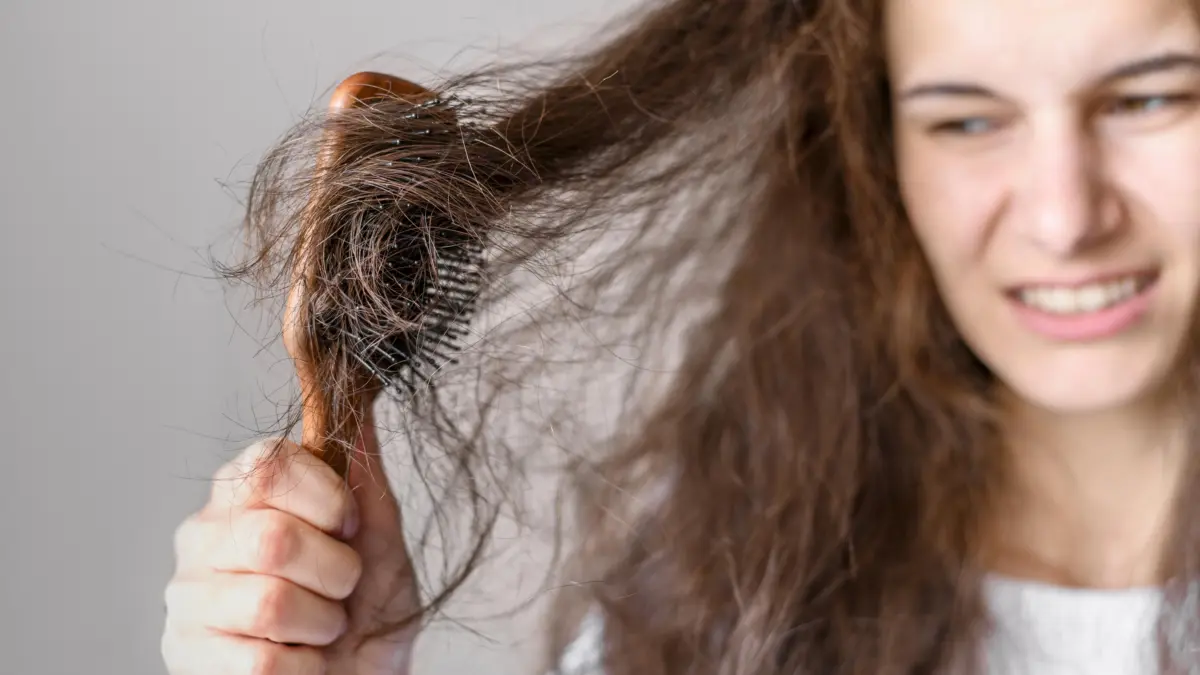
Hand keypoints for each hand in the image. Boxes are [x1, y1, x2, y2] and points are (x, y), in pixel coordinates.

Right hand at [162, 419, 420, 674]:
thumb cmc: (365, 608)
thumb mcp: (378, 536)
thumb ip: (362, 470)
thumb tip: (357, 397)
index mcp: (245, 493)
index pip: (270, 463)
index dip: (327, 499)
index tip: (349, 527)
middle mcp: (203, 536)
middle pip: (273, 537)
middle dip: (335, 572)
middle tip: (343, 589)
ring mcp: (188, 598)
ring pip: (269, 602)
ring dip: (322, 623)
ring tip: (322, 628)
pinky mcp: (186, 656)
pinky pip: (260, 662)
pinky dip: (304, 668)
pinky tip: (301, 661)